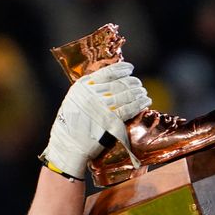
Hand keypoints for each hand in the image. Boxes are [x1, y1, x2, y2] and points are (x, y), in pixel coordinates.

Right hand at [40, 62, 150, 178]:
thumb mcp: (74, 100)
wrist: (68, 145)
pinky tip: (145, 102)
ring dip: (139, 93)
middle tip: (139, 85)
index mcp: (83, 86)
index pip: (108, 72)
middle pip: (120, 83)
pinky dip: (139, 104)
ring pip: (127, 95)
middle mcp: (92, 94)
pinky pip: (129, 108)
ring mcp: (102, 107)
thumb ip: (88, 90)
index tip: (130, 69)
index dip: (122, 69)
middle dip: (133, 83)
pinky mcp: (111, 121)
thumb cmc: (71, 125)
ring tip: (144, 94)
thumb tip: (109, 82)